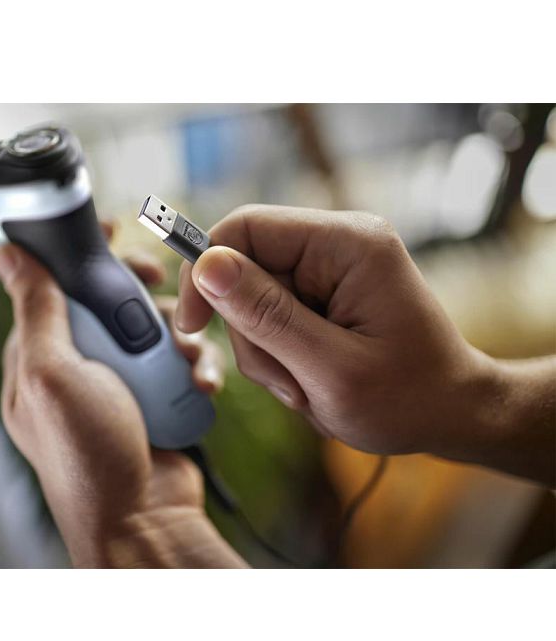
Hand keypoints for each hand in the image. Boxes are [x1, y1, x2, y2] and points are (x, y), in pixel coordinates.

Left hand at [0, 224, 245, 567]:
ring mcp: (119, 381)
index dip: (81, 253)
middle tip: (154, 279)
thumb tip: (7, 255)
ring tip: (182, 353)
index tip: (111, 229)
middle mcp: (78, 365)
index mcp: (39, 357)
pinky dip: (193, 365)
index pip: (53, 286)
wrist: (142, 519)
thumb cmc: (88, 457)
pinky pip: (178, 360)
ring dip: (174, 330)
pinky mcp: (154, 395)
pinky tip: (199, 383)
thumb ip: (36, 311)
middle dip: (135, 287)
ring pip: (150, 326)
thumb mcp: (52, 376)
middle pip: (107, 299)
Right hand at [176, 205, 554, 484]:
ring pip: (250, 299)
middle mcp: (338, 242)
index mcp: (348, 243)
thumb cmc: (406, 399)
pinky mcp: (322, 292)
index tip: (191, 326)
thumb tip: (205, 265)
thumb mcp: (331, 368)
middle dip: (250, 332)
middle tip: (290, 381)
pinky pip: (268, 316)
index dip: (205, 272)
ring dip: (264, 352)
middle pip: (244, 268)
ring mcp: (330, 268)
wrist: (449, 413)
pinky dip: (276, 355)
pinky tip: (309, 379)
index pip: (245, 227)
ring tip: (307, 387)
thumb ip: (266, 315)